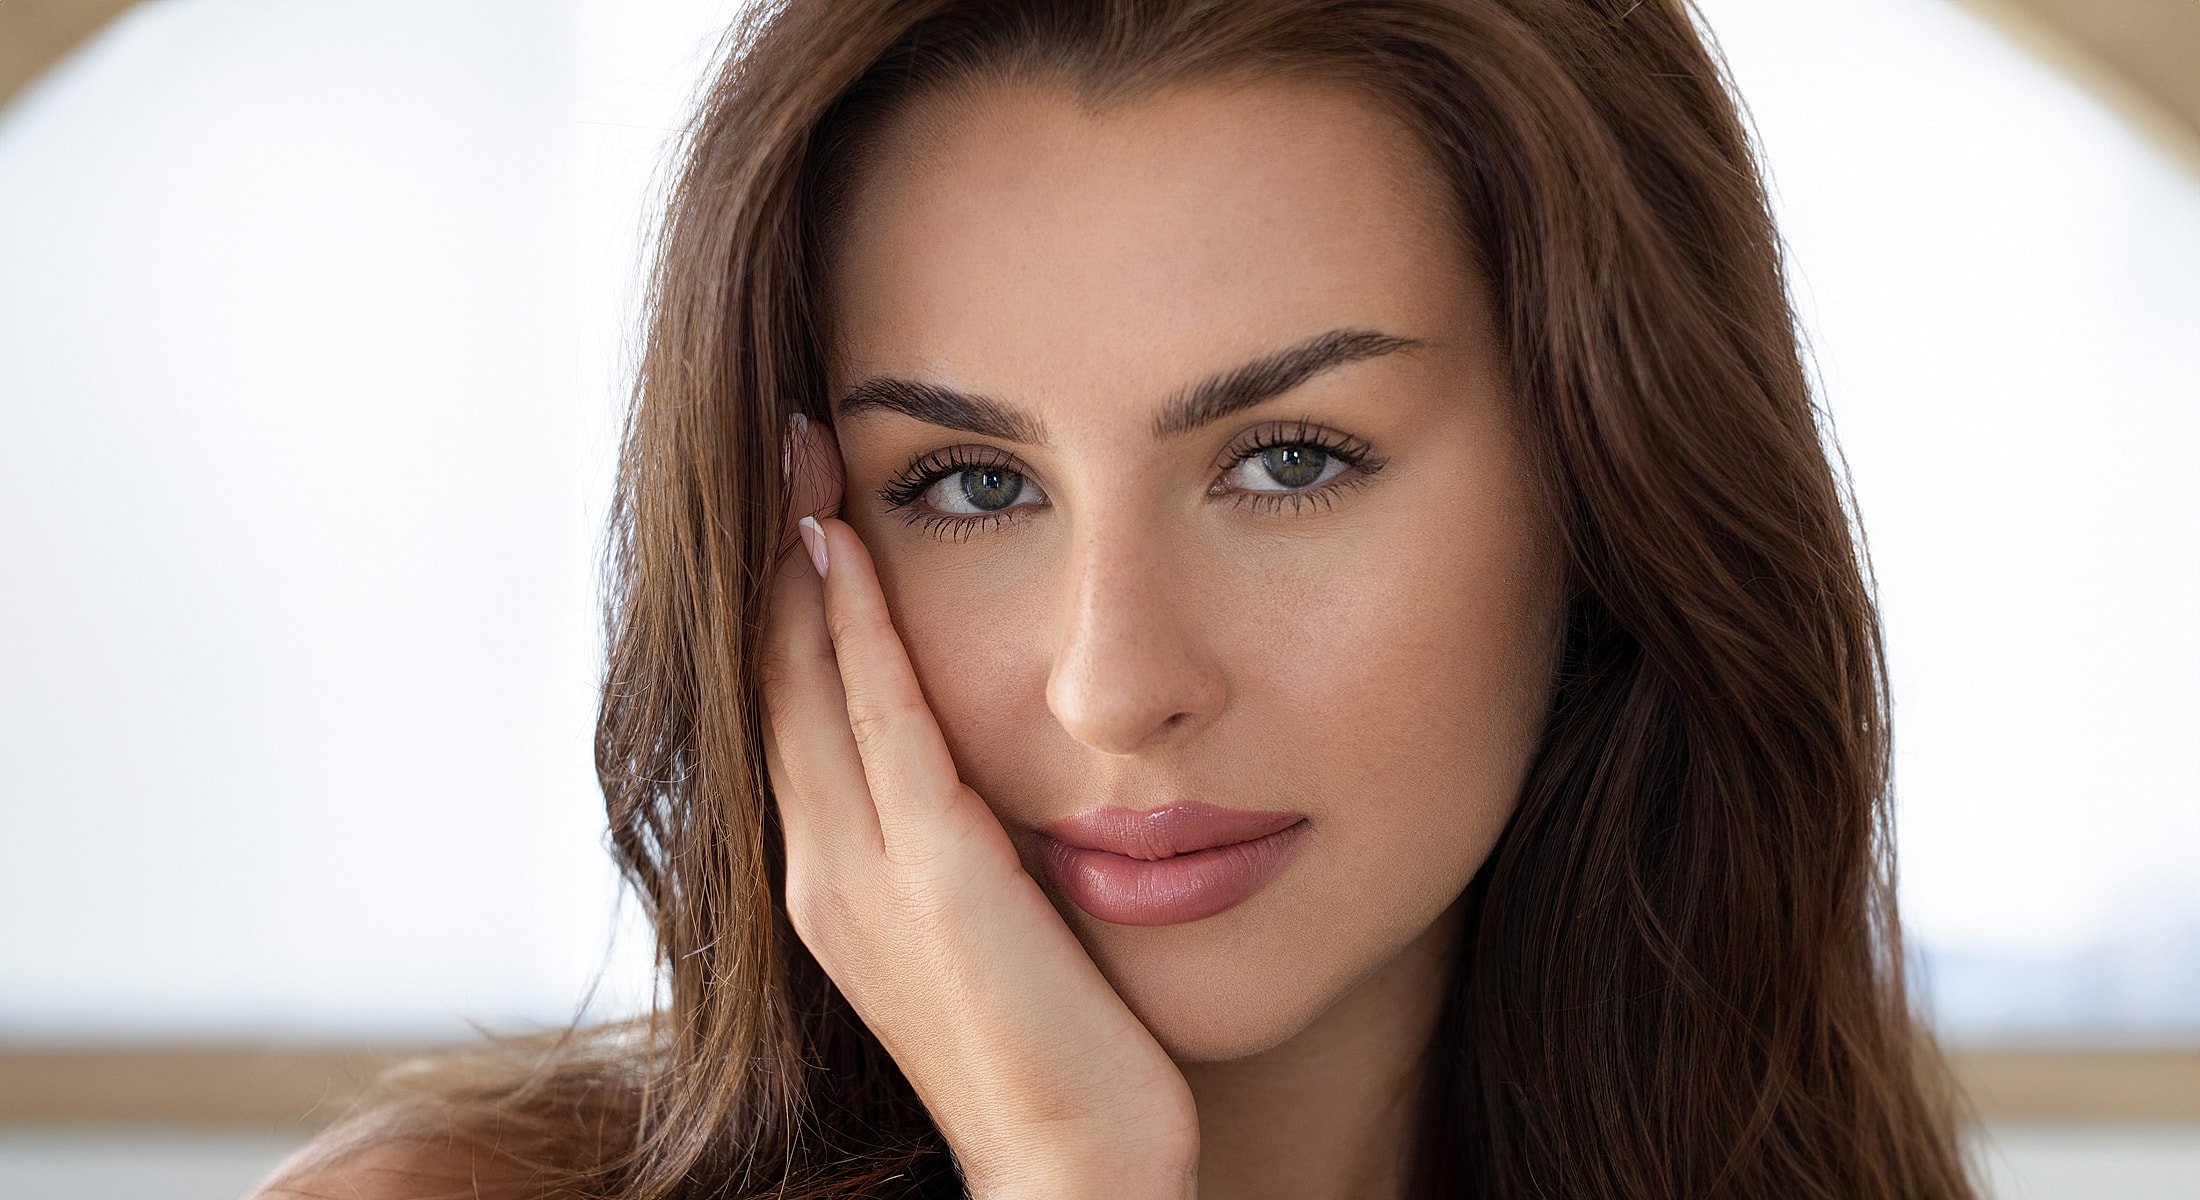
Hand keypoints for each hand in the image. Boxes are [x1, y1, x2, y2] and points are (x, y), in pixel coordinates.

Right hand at [761, 418, 1198, 1197]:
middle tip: (781, 440)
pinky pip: (881, 725)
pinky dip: (855, 631)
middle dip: (774, 555)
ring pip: (807, 686)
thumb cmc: (1057, 1050)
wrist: (1073, 1168)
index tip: (794, 501)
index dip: (782, 603)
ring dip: (798, 565)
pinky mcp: (934, 876)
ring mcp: (864, 875)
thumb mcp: (988, 924)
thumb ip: (961, 841)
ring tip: (797, 457)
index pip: (792, 710)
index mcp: (833, 880)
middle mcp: (823, 870)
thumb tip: (984, 760)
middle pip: (776, 680)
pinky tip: (844, 547)